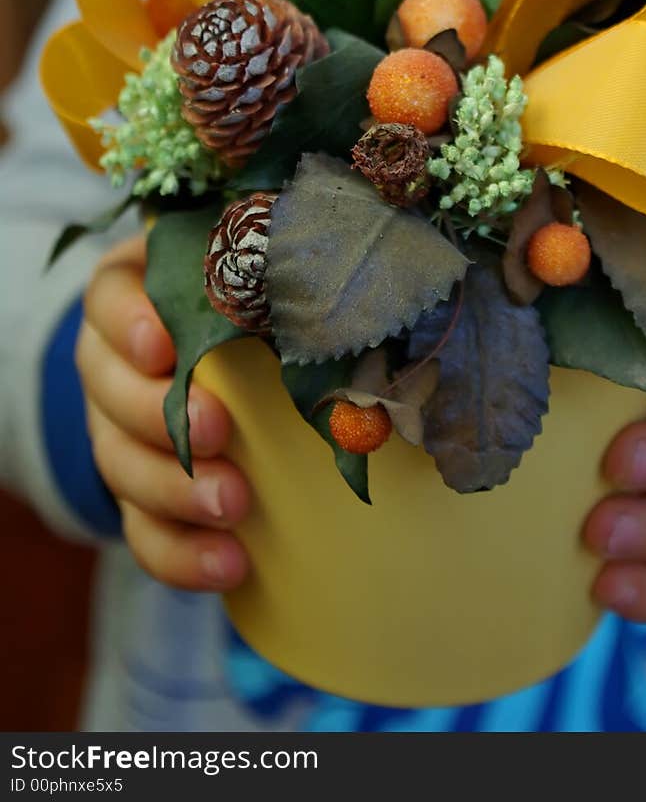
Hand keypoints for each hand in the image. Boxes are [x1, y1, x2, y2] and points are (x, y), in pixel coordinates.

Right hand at [76, 236, 250, 591]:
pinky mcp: (143, 497)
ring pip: (121, 468)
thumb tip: (344, 285)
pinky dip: (183, 555)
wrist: (250, 367)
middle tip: (219, 430)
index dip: (128, 323)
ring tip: (234, 504)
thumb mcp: (261, 273)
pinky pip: (146, 534)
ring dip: (175, 492)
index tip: (165, 346)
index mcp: (134, 297)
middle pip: (109, 390)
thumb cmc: (260, 302)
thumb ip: (278, 272)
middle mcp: (113, 365)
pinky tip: (230, 564)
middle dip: (159, 417)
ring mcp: (120, 436)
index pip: (109, 299)